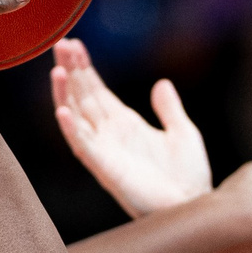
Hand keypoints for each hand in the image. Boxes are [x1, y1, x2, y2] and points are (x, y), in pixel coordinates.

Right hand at [50, 37, 211, 215]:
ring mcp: (106, 151)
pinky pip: (84, 147)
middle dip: (71, 71)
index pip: (97, 91)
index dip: (85, 68)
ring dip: (65, 95)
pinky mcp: (106, 169)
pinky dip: (72, 130)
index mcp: (126, 125)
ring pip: (76, 118)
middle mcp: (110, 135)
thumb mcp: (183, 133)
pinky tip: (63, 111)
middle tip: (60, 45)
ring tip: (57, 71)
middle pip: (83, 97)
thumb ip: (169, 109)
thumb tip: (162, 83)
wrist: (194, 208)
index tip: (73, 44)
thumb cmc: (189, 178)